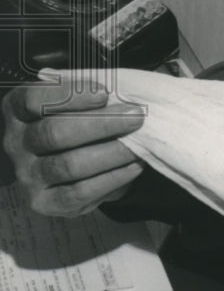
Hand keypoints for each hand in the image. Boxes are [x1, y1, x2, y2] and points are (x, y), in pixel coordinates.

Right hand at [1, 82, 144, 216]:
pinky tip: (134, 165)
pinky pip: (79, 192)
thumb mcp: (78, 100)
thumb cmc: (80, 120)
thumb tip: (123, 88)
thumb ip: (90, 92)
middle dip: (102, 124)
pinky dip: (112, 178)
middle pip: (54, 133)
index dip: (69, 95)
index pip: (33, 100)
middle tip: (136, 116)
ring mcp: (28, 175)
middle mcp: (16, 143)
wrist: (76, 163)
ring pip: (69, 165)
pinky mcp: (45, 202)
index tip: (104, 93)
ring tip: (139, 142)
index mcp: (18, 110)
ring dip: (111, 152)